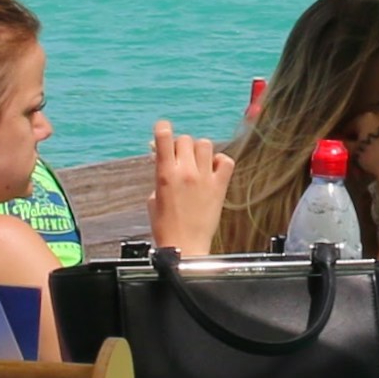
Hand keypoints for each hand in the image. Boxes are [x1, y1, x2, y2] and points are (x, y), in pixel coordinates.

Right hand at [146, 121, 231, 250]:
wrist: (185, 247)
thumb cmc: (166, 228)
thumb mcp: (153, 199)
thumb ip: (160, 177)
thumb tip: (164, 161)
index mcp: (165, 174)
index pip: (164, 137)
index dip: (162, 130)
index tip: (163, 131)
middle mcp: (185, 172)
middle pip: (185, 139)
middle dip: (180, 146)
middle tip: (179, 158)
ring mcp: (204, 178)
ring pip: (205, 144)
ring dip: (199, 151)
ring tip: (197, 163)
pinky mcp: (219, 187)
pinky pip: (225, 161)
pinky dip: (219, 161)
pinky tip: (213, 169)